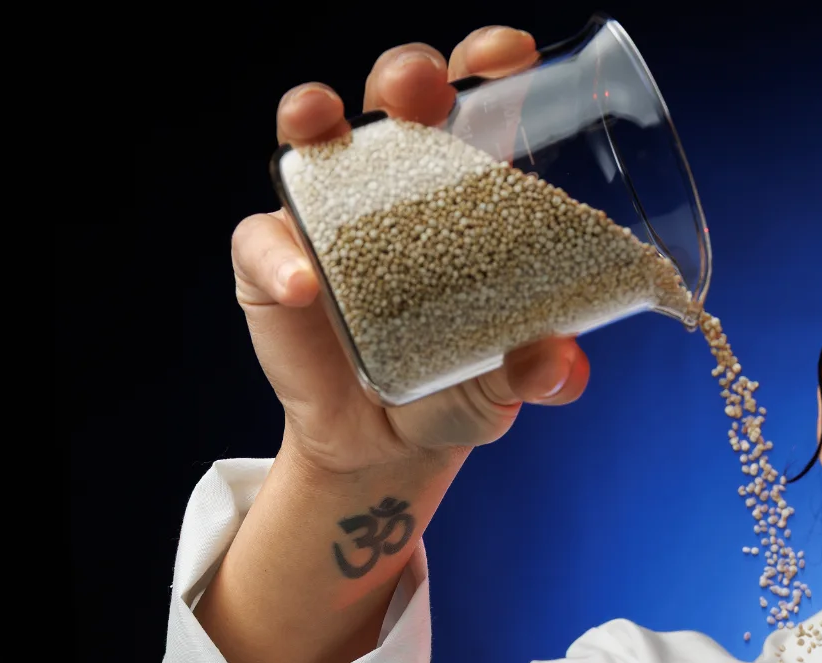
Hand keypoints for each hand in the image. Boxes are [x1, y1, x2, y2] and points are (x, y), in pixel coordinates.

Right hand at [232, 26, 593, 474]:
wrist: (386, 449)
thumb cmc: (457, 389)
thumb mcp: (504, 386)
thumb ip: (536, 374)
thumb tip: (560, 364)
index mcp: (460, 191)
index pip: (473, 106)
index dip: (484, 65)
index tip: (511, 53)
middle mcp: (389, 185)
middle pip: (392, 99)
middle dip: (405, 74)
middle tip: (422, 84)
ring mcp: (323, 216)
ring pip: (311, 137)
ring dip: (313, 112)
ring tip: (322, 119)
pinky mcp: (269, 262)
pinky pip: (261, 244)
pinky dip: (278, 258)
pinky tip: (303, 284)